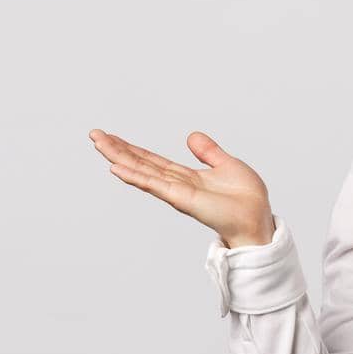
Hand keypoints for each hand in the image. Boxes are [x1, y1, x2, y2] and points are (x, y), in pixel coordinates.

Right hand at [89, 128, 275, 246]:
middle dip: (118, 150)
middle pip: (141, 164)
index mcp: (186, 177)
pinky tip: (116, 168)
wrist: (258, 218)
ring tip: (98, 144)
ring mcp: (176, 192)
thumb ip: (208, 152)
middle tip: (94, 135)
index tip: (112, 136)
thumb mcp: (227, 164)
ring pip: (141, 172)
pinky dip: (135, 176)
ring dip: (119, 158)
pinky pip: (154, 185)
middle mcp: (176, 185)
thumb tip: (191, 136)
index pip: (153, 160)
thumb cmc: (247, 199)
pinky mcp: (182, 198)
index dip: (132, 149)